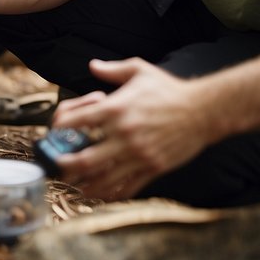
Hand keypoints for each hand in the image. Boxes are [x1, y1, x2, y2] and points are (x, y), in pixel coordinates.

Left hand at [50, 58, 215, 200]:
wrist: (203, 110)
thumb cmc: (169, 89)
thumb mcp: (139, 70)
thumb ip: (112, 70)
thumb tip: (92, 65)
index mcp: (115, 108)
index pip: (75, 121)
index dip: (59, 127)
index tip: (55, 131)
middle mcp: (123, 134)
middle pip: (83, 158)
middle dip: (64, 165)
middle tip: (56, 167)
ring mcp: (138, 154)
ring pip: (103, 178)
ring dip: (84, 184)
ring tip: (74, 186)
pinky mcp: (152, 168)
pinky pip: (128, 187)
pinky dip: (112, 193)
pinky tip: (102, 193)